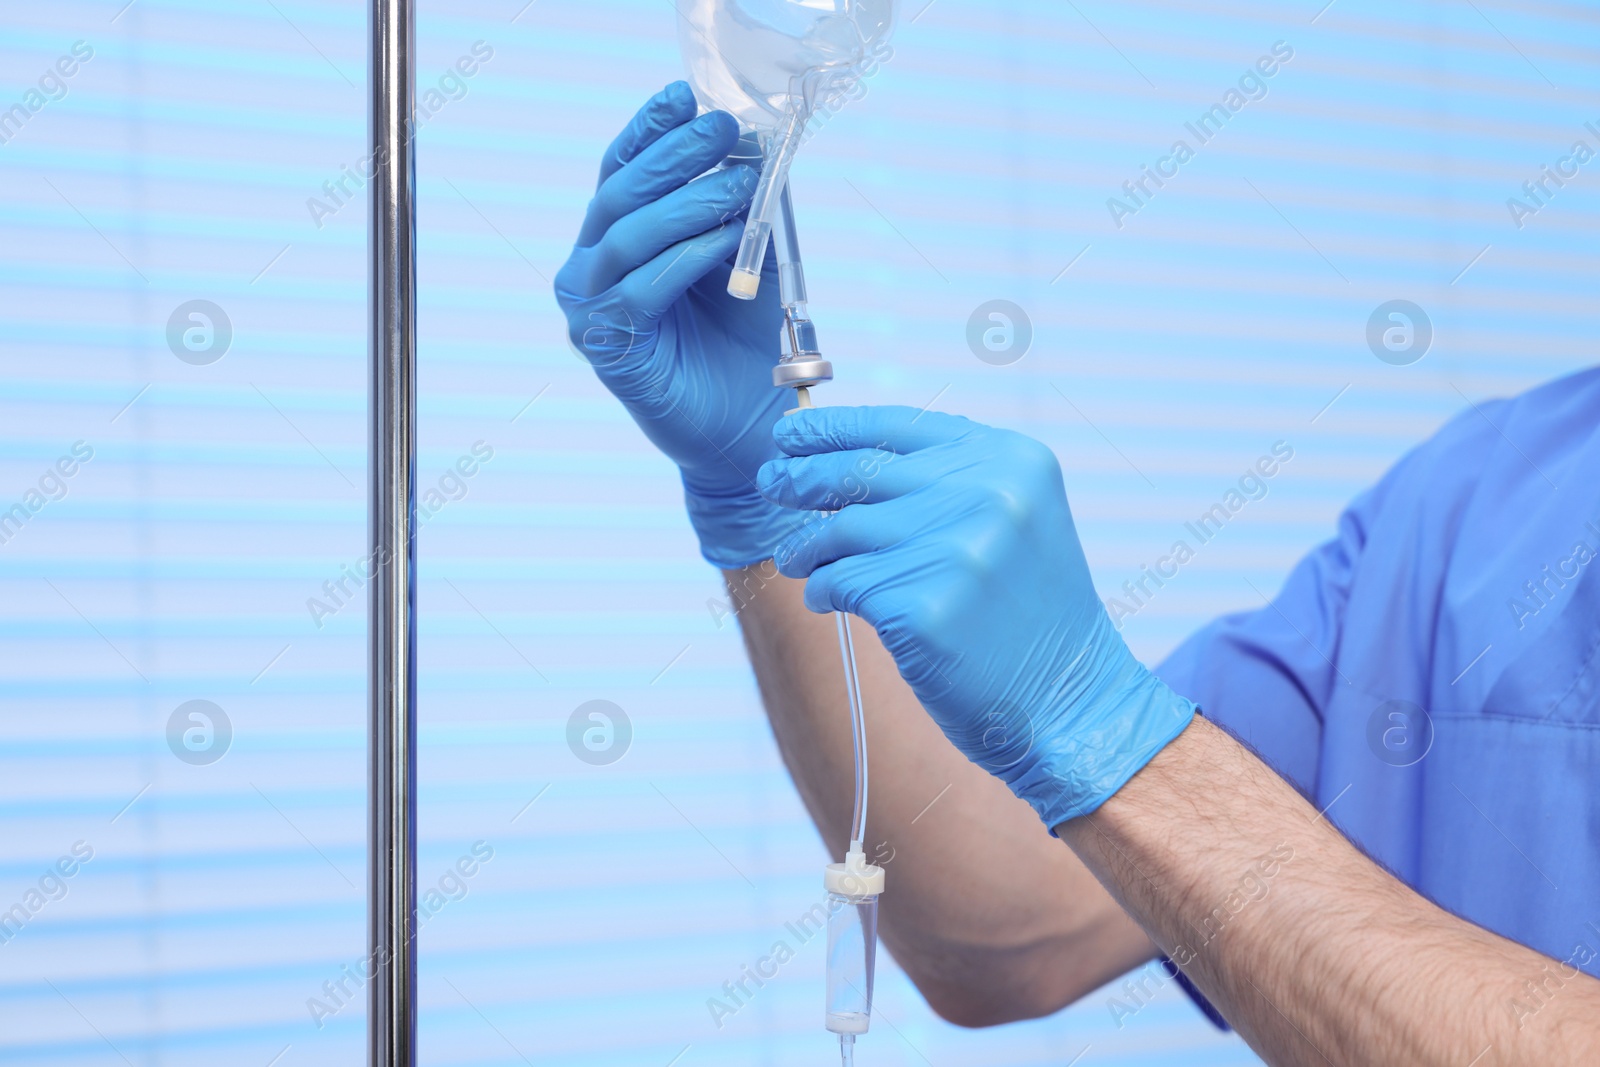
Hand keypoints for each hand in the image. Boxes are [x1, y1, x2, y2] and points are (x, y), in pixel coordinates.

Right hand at [555, 82, 798, 567]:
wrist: (748, 423)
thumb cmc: (742, 340)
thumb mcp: (743, 255)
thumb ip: (737, 205)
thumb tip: (753, 142)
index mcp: (614, 242)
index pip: (621, 171)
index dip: (649, 130)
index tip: (684, 95)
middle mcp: (590, 272)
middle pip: (620, 195)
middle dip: (675, 156)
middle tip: (723, 129)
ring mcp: (592, 313)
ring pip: (627, 238)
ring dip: (688, 204)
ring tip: (738, 182)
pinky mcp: (610, 351)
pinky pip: (641, 292)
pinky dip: (686, 258)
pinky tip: (726, 238)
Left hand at [756, 405, 1196, 826]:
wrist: (1072, 701)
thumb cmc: (1032, 614)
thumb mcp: (1015, 520)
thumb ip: (947, 482)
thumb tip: (843, 461)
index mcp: (1010, 460)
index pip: (899, 425)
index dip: (834, 428)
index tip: (791, 435)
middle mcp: (986, 494)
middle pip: (861, 471)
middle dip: (802, 476)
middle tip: (770, 482)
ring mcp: (955, 549)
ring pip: (842, 530)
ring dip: (808, 546)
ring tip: (797, 559)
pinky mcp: (924, 607)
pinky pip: (842, 583)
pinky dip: (824, 590)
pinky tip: (826, 599)